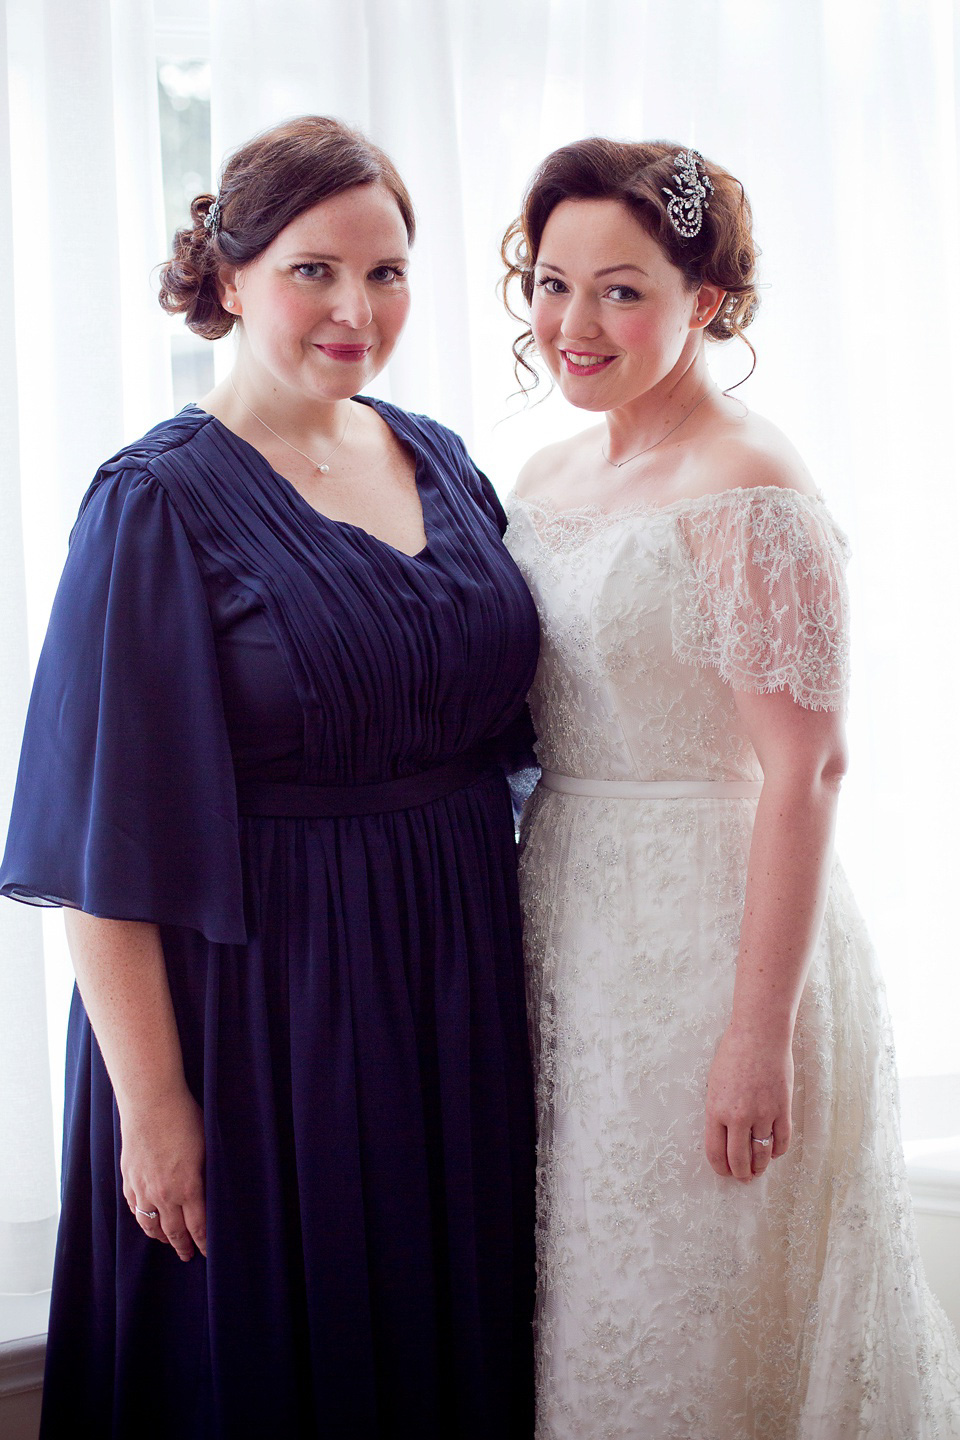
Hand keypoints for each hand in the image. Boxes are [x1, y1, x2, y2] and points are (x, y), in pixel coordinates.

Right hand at [119, 1086, 206, 1260]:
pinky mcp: (128, 1179)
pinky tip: (147, 1219)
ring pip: (150, 1225)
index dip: (204, 1243)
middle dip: (182, 1247)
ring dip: (160, 1236)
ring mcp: (143, 1189)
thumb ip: (208, 1175)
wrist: (150, 1102)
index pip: (198, 1227)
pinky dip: (142, 1218)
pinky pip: (134, 1208)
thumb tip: (212, 1193)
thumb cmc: (185, 1119)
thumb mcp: (207, 1147)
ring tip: (168, 1241)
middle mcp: (164, 1195)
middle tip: (187, 1256)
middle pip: (173, 1232)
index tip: (208, 1253)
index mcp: (188, 1188)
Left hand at [704, 1025, 793, 1181]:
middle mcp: (738, 1116)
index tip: (724, 1172)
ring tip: (757, 1170)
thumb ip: (719, 1110)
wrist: (760, 1034)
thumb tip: (725, 1136)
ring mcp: (763, 1114)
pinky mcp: (783, 1109)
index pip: (715, 1152)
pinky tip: (773, 1151)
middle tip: (742, 1177)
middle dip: (740, 1173)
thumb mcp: (715, 1083)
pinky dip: (777, 1151)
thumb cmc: (733, 1054)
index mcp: (716, 1110)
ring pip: (762, 1154)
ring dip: (759, 1166)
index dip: (720, 1168)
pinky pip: (782, 1141)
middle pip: (739, 1160)